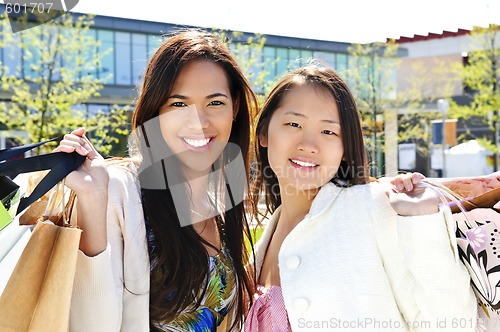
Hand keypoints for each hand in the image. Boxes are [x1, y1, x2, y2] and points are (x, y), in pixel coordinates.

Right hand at [53, 127, 108, 255]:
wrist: (95, 188)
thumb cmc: (99, 176)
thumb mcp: (95, 156)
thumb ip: (86, 144)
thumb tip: (80, 131)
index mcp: (81, 154)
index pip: (75, 139)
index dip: (77, 133)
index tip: (82, 130)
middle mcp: (72, 157)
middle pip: (70, 138)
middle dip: (79, 141)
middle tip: (86, 151)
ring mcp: (65, 160)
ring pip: (64, 142)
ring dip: (76, 144)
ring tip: (83, 154)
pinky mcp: (59, 165)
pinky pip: (58, 150)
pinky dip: (66, 147)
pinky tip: (72, 151)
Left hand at [388, 172, 439, 215]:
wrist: (424, 207)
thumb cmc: (407, 206)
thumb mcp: (394, 201)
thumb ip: (389, 193)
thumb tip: (386, 188)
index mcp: (399, 195)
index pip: (393, 184)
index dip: (392, 181)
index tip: (391, 183)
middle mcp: (407, 191)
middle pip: (399, 178)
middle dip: (398, 180)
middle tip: (401, 188)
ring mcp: (415, 187)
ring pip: (407, 176)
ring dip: (406, 180)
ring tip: (409, 188)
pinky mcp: (423, 184)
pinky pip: (417, 175)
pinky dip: (414, 176)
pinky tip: (415, 181)